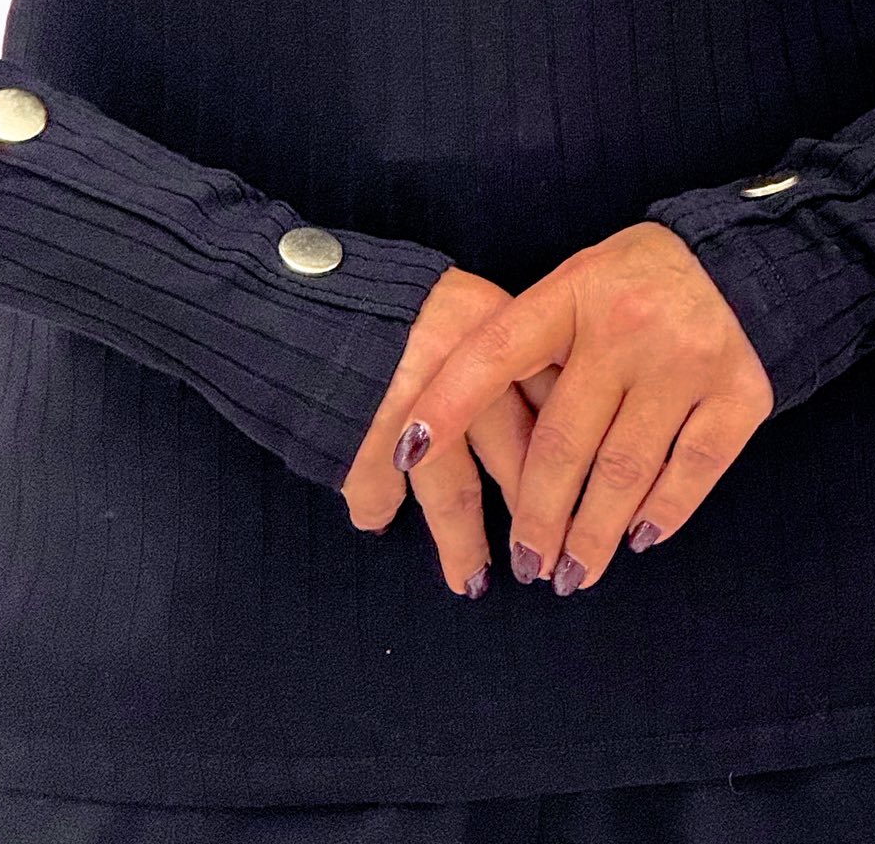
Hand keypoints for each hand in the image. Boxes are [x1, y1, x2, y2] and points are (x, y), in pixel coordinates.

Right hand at [341, 266, 561, 595]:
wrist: (288, 293)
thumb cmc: (377, 296)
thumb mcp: (453, 306)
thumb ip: (495, 351)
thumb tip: (547, 409)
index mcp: (491, 329)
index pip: (551, 396)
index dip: (569, 448)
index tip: (586, 487)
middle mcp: (460, 370)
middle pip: (513, 451)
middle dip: (534, 508)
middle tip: (544, 554)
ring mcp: (409, 411)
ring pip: (452, 490)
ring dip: (464, 541)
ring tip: (473, 581)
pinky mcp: (360, 442)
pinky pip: (378, 492)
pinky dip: (378, 508)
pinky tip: (380, 521)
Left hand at [390, 222, 773, 593]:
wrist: (737, 261)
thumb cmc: (635, 283)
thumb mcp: (576, 284)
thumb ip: (532, 344)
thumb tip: (458, 428)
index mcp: (574, 292)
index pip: (497, 351)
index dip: (449, 403)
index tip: (407, 453)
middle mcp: (629, 325)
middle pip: (563, 442)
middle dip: (537, 517)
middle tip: (525, 564)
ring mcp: (688, 359)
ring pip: (625, 471)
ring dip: (592, 535)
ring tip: (571, 573)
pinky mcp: (740, 392)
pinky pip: (692, 470)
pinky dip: (662, 514)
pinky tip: (637, 538)